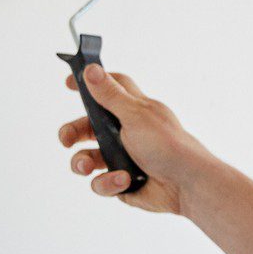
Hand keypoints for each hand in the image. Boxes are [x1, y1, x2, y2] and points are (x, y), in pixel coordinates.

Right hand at [57, 64, 210, 214]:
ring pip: (88, 158)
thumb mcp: (135, 115)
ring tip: (87, 166)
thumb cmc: (168, 145)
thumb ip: (110, 95)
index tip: (68, 83)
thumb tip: (92, 69)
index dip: (90, 83)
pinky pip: (101, 183)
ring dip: (83, 162)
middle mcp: (125, 133)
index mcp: (131, 110)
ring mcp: (123, 158)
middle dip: (72, 133)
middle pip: (87, 127)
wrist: (186, 184)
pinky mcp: (122, 182)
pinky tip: (125, 180)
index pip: (109, 88)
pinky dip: (109, 182)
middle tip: (66, 140)